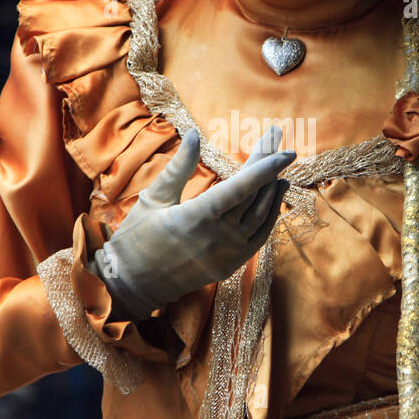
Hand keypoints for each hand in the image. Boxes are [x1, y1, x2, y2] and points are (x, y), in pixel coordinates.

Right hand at [89, 124, 295, 320]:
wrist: (132, 284)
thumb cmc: (137, 238)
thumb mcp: (153, 198)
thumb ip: (178, 167)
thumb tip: (193, 134)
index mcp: (197, 217)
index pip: (242, 187)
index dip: (265, 166)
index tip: (286, 150)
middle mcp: (218, 237)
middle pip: (255, 195)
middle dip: (269, 166)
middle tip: (277, 140)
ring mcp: (228, 254)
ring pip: (262, 217)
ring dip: (273, 190)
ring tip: (281, 167)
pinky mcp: (230, 265)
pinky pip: (259, 237)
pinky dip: (270, 216)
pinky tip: (273, 198)